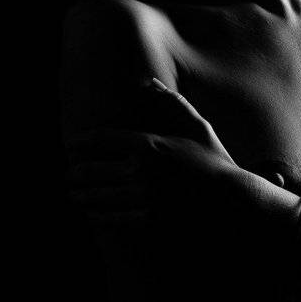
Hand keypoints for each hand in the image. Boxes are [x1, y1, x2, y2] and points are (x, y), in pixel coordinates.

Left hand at [66, 80, 237, 220]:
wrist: (232, 200)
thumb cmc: (215, 162)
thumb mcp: (198, 128)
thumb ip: (172, 103)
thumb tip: (150, 82)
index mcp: (149, 145)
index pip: (101, 140)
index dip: (79, 143)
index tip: (70, 146)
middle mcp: (141, 171)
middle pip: (92, 170)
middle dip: (75, 173)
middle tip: (68, 174)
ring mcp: (143, 197)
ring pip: (98, 196)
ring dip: (82, 195)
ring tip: (74, 194)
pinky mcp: (148, 219)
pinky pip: (112, 217)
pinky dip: (97, 215)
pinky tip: (92, 213)